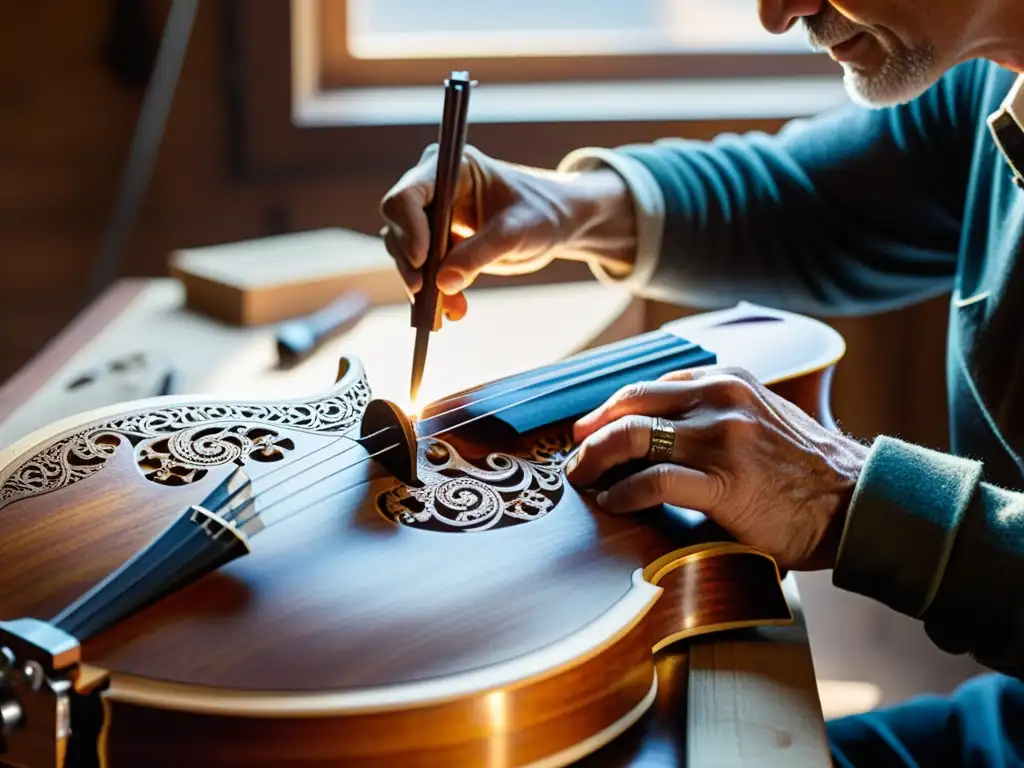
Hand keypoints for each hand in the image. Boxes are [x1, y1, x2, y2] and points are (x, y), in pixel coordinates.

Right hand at [379, 144, 636, 319]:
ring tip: (452, 310)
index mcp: (452, 168)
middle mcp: (433, 188)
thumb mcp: (517, 232)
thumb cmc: (542, 212)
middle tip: (429, 297)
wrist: (555, 224)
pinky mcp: (437, 243)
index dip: (408, 229)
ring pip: (406, 254)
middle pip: (399, 227)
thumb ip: (480, 254)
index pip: (408, 195)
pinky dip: (434, 294)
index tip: (422, 261)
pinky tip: (453, 311)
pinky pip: (423, 271)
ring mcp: (432, 217)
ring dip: (423, 286)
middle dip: (413, 265)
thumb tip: (442, 283)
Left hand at [563, 366, 869, 570]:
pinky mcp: (725, 481)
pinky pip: (652, 481)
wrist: (857, 503)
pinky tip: (613, 502)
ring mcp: (722, 437)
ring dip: (595, 459)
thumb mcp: (761, 418)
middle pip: (630, 403)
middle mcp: (722, 398)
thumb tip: (661, 432)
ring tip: (582, 479)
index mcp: (728, 381)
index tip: (591, 430)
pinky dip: (622, 492)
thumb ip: (716, 414)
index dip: (610, 410)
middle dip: (591, 430)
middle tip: (575, 454)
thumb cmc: (804, 470)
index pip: (649, 387)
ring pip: (632, 436)